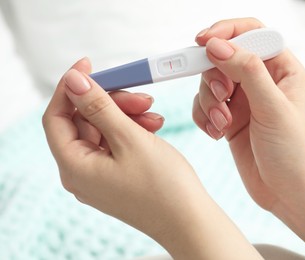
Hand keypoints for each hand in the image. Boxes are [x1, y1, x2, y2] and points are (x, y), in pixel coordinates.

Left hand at [43, 58, 261, 258]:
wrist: (189, 220)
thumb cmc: (163, 187)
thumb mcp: (129, 138)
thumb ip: (99, 107)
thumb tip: (74, 81)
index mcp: (75, 167)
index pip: (56, 117)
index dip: (70, 88)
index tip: (88, 66)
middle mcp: (81, 173)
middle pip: (84, 122)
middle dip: (112, 103)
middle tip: (140, 96)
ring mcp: (99, 176)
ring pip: (103, 131)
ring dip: (126, 116)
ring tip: (154, 115)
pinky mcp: (116, 176)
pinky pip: (115, 144)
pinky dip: (132, 130)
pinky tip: (153, 127)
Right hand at [193, 18, 304, 258]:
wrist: (290, 194)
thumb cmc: (295, 153)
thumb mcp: (273, 108)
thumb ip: (246, 72)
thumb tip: (216, 45)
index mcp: (281, 69)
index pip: (251, 34)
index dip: (226, 32)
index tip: (202, 42)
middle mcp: (261, 81)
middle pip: (223, 58)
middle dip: (214, 77)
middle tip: (222, 98)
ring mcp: (243, 101)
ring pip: (209, 83)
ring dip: (209, 103)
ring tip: (224, 125)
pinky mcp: (229, 119)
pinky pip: (204, 106)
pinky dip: (204, 117)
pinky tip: (218, 134)